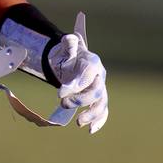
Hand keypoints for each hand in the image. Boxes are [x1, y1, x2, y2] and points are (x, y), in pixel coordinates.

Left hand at [47, 13, 107, 132]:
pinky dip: (99, 121)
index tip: (59, 92)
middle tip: (63, 103)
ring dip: (91, 114)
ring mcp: (101, 89)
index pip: (86, 75)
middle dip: (80, 100)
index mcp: (92, 62)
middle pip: (96, 92)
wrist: (74, 61)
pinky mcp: (99, 100)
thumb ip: (70, 41)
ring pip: (101, 104)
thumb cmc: (70, 53)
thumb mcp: (67, 45)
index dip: (74, 84)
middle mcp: (100, 77)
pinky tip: (90, 130)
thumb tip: (71, 31)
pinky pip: (103, 112)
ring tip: (78, 122)